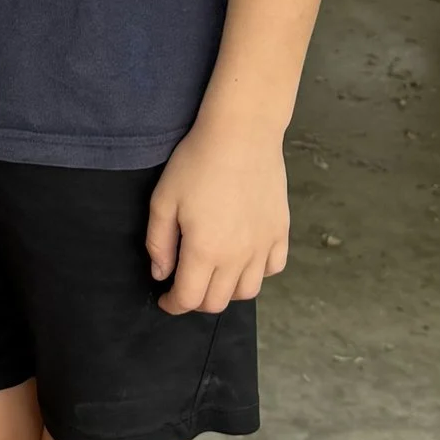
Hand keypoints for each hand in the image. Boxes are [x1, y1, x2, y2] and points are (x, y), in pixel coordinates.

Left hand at [147, 115, 288, 315]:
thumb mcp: (163, 200)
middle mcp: (237, 257)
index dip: (173, 304)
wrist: (242, 134)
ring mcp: (263, 246)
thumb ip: (158, 243)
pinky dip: (258, 273)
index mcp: (204, 251)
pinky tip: (245, 259)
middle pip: (218, 302)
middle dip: (197, 301)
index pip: (188, 299)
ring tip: (215, 274)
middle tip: (186, 285)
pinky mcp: (281, 232)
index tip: (165, 299)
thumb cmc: (197, 163)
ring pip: (248, 291)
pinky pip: (273, 268)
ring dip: (227, 291)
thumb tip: (161, 273)